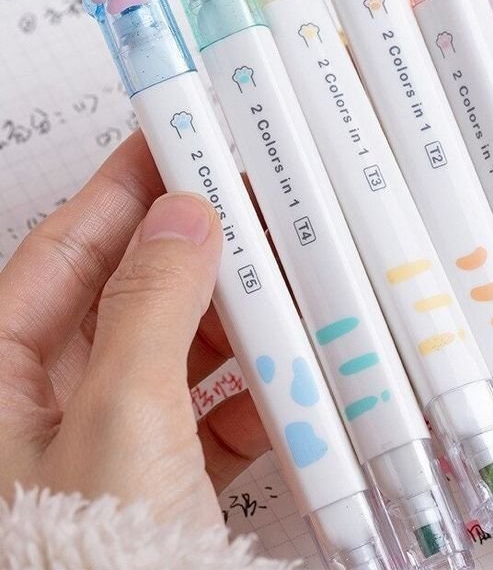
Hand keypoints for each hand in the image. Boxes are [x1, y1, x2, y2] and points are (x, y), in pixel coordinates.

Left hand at [0, 132, 268, 529]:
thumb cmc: (86, 559)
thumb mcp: (120, 414)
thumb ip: (152, 302)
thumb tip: (184, 213)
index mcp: (3, 368)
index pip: (71, 242)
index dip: (126, 184)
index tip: (178, 137)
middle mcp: (53, 394)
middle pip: (136, 286)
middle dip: (202, 247)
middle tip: (258, 204)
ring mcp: (114, 430)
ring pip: (182, 340)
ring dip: (238, 314)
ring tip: (291, 279)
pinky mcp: (163, 467)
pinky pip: (211, 400)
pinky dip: (254, 383)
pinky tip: (293, 370)